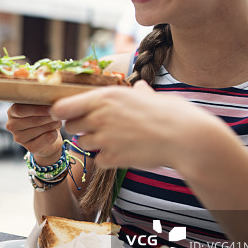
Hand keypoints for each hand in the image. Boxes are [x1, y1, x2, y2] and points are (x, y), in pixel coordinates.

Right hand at [6, 103, 63, 163]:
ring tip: (58, 121)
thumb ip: (40, 101)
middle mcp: (11, 125)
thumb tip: (50, 99)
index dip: (37, 109)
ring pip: (39, 129)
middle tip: (59, 114)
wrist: (49, 136)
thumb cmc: (43, 116)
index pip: (20, 110)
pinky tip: (55, 132)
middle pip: (32, 120)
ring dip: (52, 124)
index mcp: (12, 112)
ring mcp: (19, 138)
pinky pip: (45, 139)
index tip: (51, 106)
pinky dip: (53, 134)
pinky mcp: (29, 148)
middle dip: (48, 116)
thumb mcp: (40, 106)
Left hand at [49, 81, 218, 169]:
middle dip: (79, 128)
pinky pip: (98, 161)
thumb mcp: (150, 96)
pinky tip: (122, 153)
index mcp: (104, 96)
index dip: (62, 111)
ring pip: (82, 144)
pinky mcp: (112, 158)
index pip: (62, 106)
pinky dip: (107, 159)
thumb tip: (140, 87)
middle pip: (69, 126)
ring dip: (92, 143)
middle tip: (96, 128)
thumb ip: (138, 93)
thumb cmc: (171, 113)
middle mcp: (99, 116)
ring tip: (112, 140)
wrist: (185, 138)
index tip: (70, 113)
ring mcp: (104, 139)